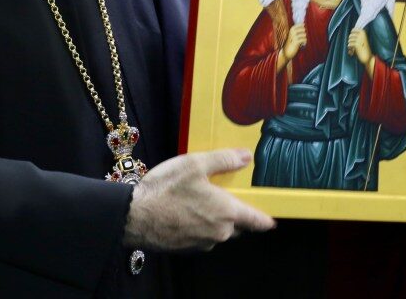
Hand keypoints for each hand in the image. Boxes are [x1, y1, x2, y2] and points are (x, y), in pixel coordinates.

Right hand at [123, 149, 275, 251]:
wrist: (134, 217)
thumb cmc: (166, 189)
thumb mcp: (195, 164)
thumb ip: (223, 160)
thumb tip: (246, 157)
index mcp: (226, 213)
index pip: (256, 220)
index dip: (265, 220)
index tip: (272, 221)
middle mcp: (219, 232)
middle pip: (237, 226)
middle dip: (235, 215)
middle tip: (226, 198)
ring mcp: (202, 242)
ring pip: (217, 231)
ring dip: (214, 219)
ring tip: (200, 201)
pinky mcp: (185, 248)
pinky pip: (200, 236)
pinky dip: (198, 225)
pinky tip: (184, 211)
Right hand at [277, 23, 307, 72]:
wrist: (286, 52)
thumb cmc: (290, 43)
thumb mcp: (293, 36)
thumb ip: (297, 31)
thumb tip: (304, 26)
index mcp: (291, 29)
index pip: (300, 24)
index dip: (303, 27)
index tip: (303, 31)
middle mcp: (292, 32)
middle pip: (303, 29)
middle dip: (304, 33)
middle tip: (302, 37)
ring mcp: (294, 37)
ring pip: (304, 34)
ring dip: (305, 38)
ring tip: (302, 41)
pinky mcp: (296, 42)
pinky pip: (304, 39)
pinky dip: (305, 42)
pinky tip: (303, 44)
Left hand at [347, 28, 373, 76]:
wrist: (368, 57)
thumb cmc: (364, 49)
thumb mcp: (361, 40)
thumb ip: (356, 36)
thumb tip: (350, 33)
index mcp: (363, 32)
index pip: (353, 29)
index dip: (351, 34)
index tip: (353, 39)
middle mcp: (361, 35)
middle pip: (350, 35)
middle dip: (350, 41)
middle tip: (354, 46)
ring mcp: (359, 39)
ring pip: (349, 40)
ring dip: (350, 45)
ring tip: (354, 49)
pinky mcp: (357, 44)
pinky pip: (349, 45)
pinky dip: (350, 49)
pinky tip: (353, 52)